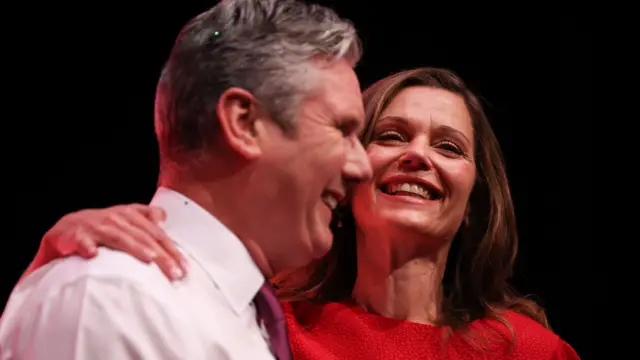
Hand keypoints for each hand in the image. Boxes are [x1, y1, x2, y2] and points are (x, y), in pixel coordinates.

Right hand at [33, 204, 187, 279]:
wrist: (66, 227)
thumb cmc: (103, 227)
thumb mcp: (126, 218)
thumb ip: (146, 216)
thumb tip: (164, 218)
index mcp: (131, 216)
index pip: (157, 234)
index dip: (172, 250)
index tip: (185, 268)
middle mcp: (117, 219)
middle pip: (144, 237)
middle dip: (162, 255)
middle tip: (175, 273)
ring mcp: (96, 227)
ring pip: (119, 238)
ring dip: (134, 248)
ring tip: (149, 259)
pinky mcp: (75, 236)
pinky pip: (82, 242)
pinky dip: (87, 247)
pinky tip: (93, 255)